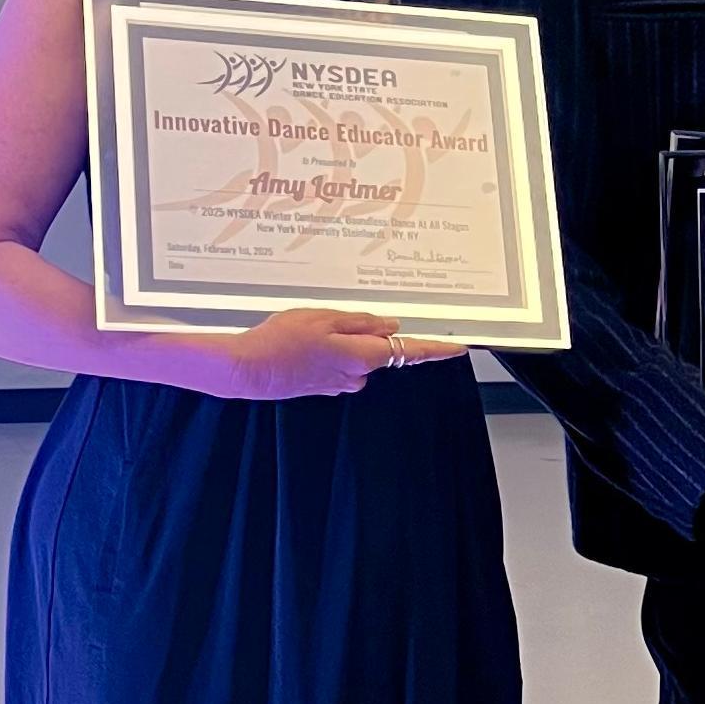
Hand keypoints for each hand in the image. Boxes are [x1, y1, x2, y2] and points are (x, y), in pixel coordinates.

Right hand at [218, 309, 463, 399]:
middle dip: (367, 332)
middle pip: (379, 349)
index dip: (435, 349)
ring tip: (309, 328)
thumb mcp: (324, 318)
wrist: (246, 370)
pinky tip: (304, 343)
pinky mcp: (321, 386)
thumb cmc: (281, 340)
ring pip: (356, 356)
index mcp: (362, 356)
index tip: (458, 347)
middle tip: (336, 316)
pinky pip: (337, 365)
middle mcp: (355, 375)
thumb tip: (390, 325)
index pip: (409, 351)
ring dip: (344, 341)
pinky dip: (329, 352)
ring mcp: (337, 384)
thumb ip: (361, 323)